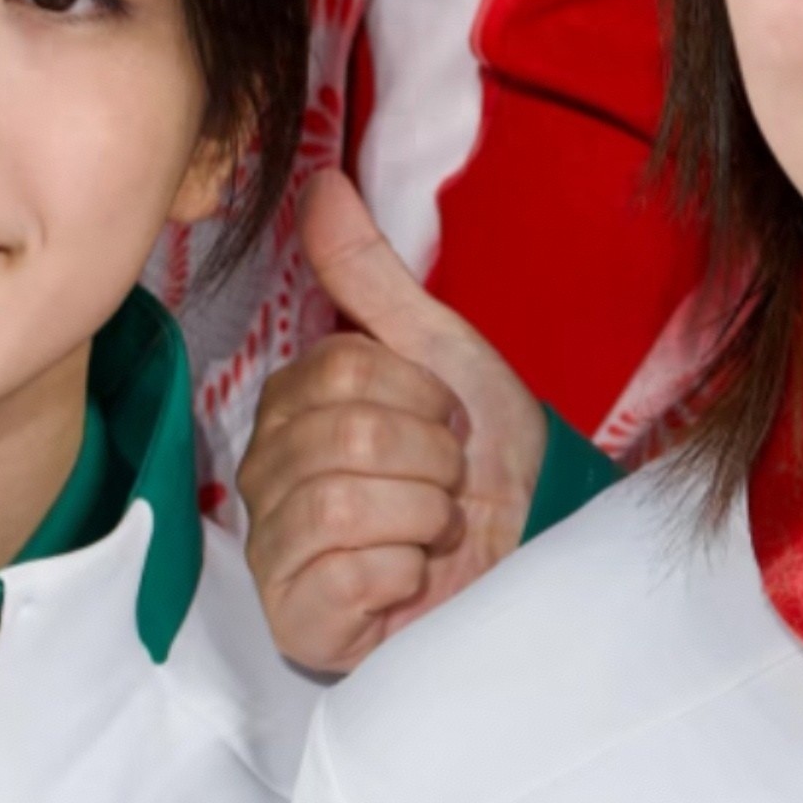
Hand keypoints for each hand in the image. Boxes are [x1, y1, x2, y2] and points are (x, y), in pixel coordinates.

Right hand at [242, 172, 548, 673]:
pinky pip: (340, 578)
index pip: (343, 373)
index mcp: (292, 407)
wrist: (535, 552)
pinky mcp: (297, 620)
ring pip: (339, 504)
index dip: (423, 397)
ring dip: (425, 515)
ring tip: (436, 529)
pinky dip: (402, 574)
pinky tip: (411, 578)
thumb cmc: (487, 458)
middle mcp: (267, 475)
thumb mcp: (444, 352)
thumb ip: (372, 276)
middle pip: (346, 437)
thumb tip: (322, 182)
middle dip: (432, 460)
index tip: (447, 424)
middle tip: (449, 483)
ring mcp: (274, 550)